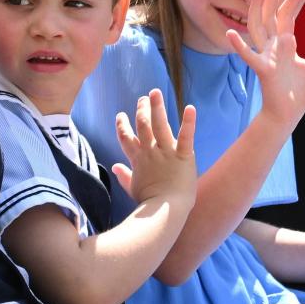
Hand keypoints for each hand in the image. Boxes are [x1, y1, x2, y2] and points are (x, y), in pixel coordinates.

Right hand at [112, 89, 196, 206]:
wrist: (165, 210)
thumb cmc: (149, 202)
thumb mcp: (132, 188)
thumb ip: (123, 176)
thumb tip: (114, 167)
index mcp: (138, 159)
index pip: (126, 138)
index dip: (122, 125)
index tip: (121, 115)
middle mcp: (150, 151)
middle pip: (142, 125)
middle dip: (142, 110)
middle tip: (143, 98)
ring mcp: (166, 152)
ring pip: (159, 124)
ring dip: (157, 107)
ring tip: (155, 92)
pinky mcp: (183, 155)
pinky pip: (186, 136)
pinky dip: (189, 122)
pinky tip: (190, 108)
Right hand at [226, 0, 304, 131]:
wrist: (288, 115)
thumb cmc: (298, 94)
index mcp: (285, 44)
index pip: (288, 15)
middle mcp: (273, 46)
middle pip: (271, 15)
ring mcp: (266, 56)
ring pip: (258, 27)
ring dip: (258, 9)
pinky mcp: (263, 70)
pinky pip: (249, 57)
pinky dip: (239, 46)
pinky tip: (231, 34)